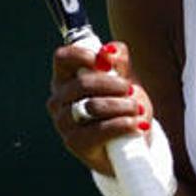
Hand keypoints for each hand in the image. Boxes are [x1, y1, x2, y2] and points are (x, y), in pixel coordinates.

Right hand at [47, 41, 152, 176]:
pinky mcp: (75, 144)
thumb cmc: (121, 104)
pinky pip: (99, 131)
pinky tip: (134, 124)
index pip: (62, 57)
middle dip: (113, 85)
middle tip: (129, 90)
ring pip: (92, 107)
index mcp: (65, 78)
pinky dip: (122, 125)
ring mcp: (64, 123)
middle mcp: (59, 100)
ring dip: (121, 105)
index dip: (83, 55)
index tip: (105, 62)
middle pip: (82, 83)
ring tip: (136, 108)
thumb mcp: (123, 78)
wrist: (127, 142)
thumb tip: (109, 51)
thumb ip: (118, 61)